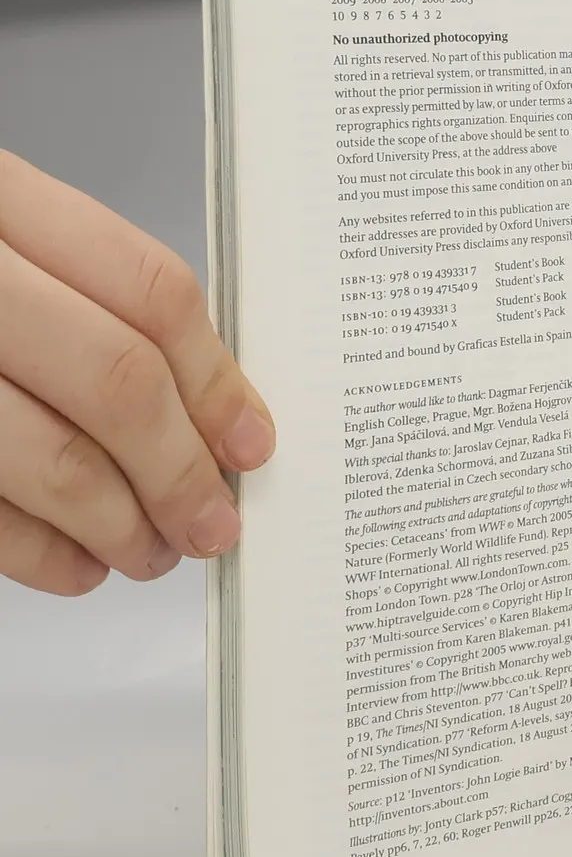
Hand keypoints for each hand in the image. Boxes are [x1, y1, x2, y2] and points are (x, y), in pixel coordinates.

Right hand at [0, 152, 273, 595]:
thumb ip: (84, 299)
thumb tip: (209, 407)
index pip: (149, 291)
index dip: (216, 379)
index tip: (250, 442)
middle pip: (116, 380)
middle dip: (180, 470)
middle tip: (213, 522)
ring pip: (49, 456)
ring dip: (118, 523)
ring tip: (150, 552)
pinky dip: (36, 551)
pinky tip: (74, 565)